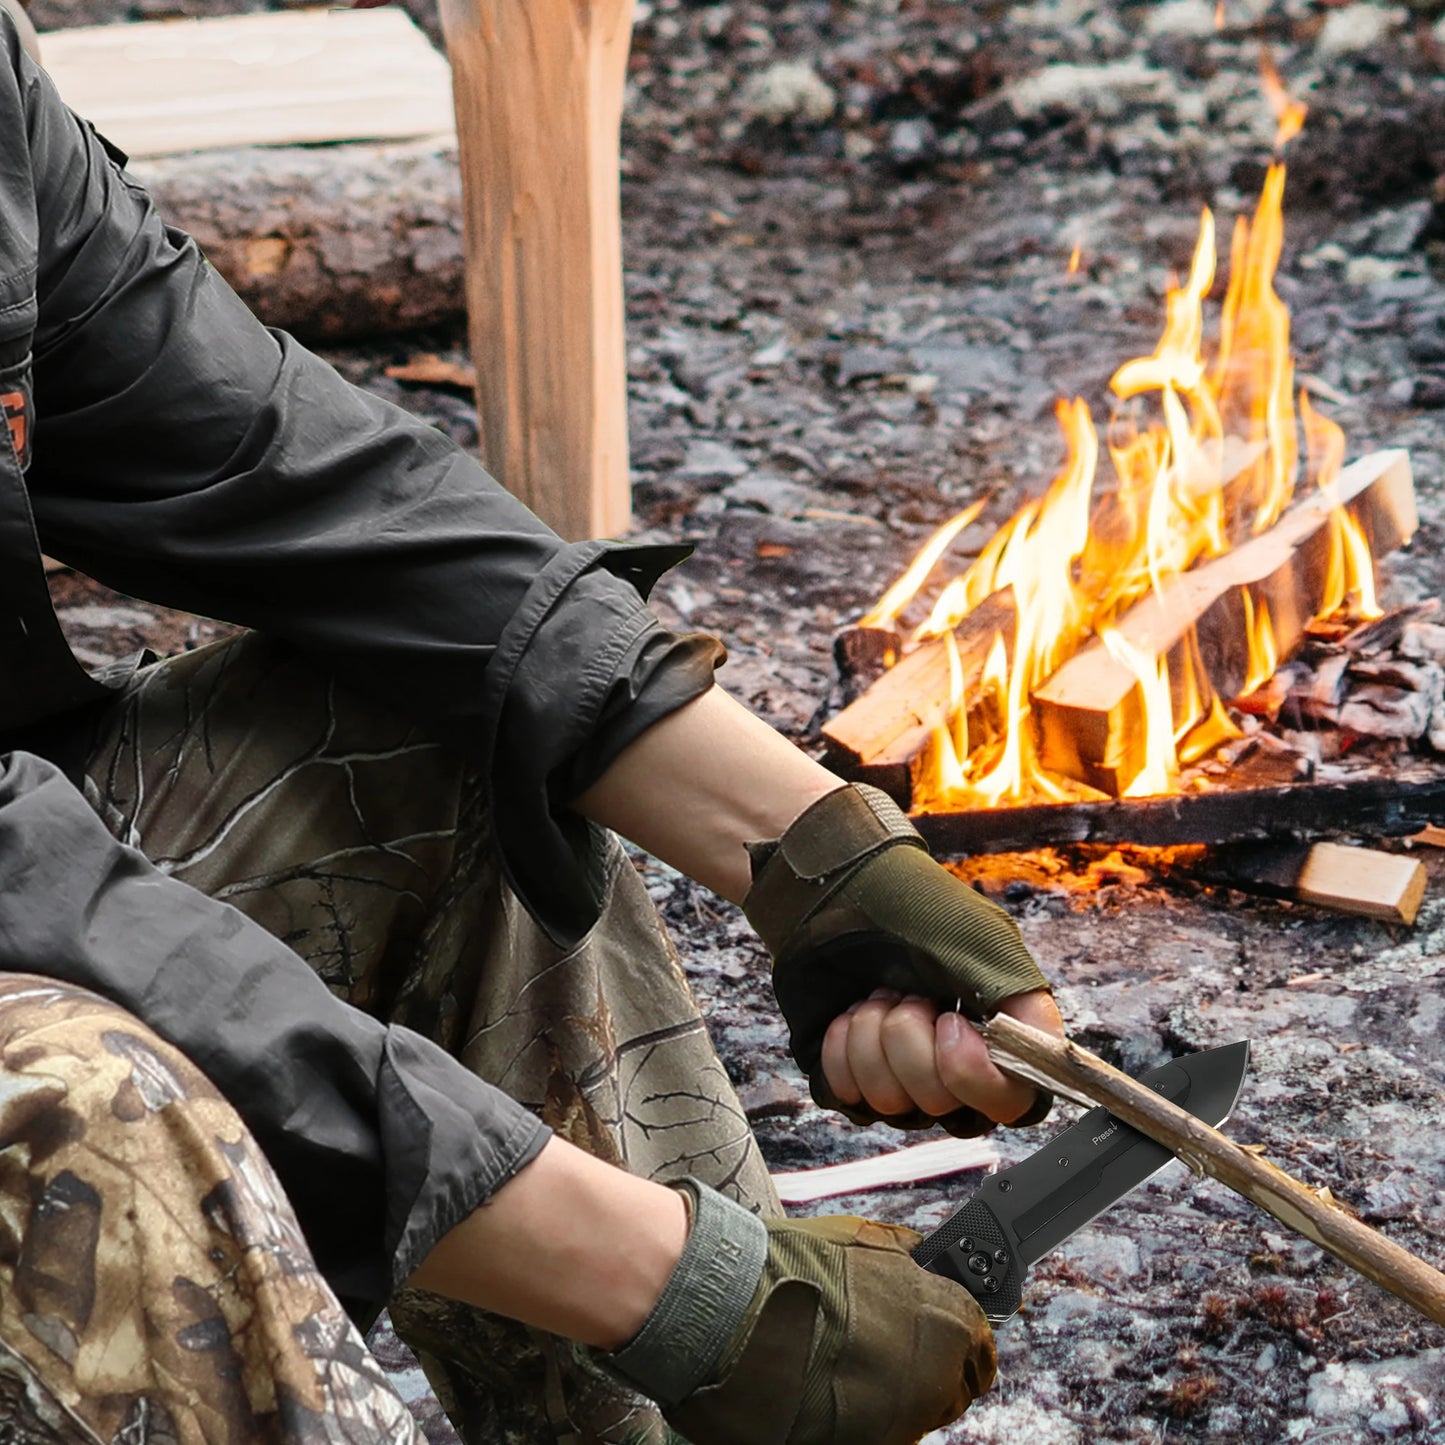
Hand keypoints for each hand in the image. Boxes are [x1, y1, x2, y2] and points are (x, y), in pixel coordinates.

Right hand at [603, 1181, 995, 1444]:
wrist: (734, 1308)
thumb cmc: (797, 1265)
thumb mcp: (866, 1239)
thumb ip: (907, 1256)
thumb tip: (924, 1259)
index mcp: (948, 1320)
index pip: (981, 1345)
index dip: (958, 1337)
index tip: (940, 1334)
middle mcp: (935, 1376)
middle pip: (953, 1386)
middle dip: (928, 1368)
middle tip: (883, 1346)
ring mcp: (901, 1419)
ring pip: (915, 1415)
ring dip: (893, 1393)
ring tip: (846, 1363)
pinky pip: (880, 1433)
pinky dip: (863, 1414)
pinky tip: (829, 1387)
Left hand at [744, 783, 1057, 1134]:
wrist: (842, 890)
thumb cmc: (914, 907)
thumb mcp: (981, 940)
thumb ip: (1018, 998)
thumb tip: (1047, 1054)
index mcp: (1000, 1041)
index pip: (1011, 1102)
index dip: (975, 1073)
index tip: (948, 1023)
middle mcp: (955, 1073)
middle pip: (942, 1103)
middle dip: (911, 1036)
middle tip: (909, 991)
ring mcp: (903, 1081)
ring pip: (890, 1102)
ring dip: (874, 1036)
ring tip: (879, 993)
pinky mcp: (854, 1080)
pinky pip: (847, 1094)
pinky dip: (842, 1047)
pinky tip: (850, 1013)